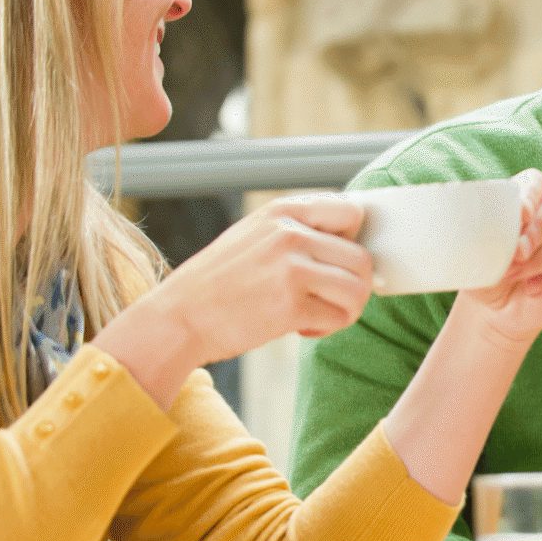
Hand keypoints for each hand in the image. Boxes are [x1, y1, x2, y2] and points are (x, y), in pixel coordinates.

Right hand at [96, 194, 372, 404]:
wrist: (178, 317)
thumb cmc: (220, 281)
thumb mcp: (256, 235)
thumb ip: (299, 230)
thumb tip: (354, 240)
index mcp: (284, 211)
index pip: (353, 212)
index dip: (353, 242)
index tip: (334, 264)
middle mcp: (290, 233)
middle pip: (362, 258)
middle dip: (355, 286)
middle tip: (329, 301)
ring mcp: (291, 268)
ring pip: (358, 289)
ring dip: (347, 310)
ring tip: (319, 315)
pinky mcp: (290, 306)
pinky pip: (338, 317)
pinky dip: (326, 329)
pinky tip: (301, 328)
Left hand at [452, 169, 541, 346]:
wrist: (495, 310)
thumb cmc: (486, 272)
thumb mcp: (473, 253)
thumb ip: (475, 235)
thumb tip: (465, 226)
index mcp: (530, 202)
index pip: (537, 182)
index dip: (531, 194)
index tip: (519, 214)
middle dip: (538, 230)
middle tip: (515, 253)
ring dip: (540, 261)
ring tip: (513, 276)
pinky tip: (532, 290)